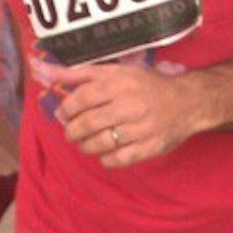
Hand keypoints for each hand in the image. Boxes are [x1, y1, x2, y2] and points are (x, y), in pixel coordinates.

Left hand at [54, 63, 199, 167]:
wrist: (187, 102)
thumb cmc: (146, 85)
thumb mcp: (115, 72)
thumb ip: (80, 74)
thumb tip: (46, 72)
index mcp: (120, 82)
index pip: (82, 98)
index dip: (66, 109)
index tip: (63, 113)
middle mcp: (130, 104)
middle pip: (88, 123)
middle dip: (72, 131)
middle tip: (71, 132)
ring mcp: (141, 127)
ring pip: (100, 143)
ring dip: (85, 146)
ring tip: (84, 143)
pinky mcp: (150, 146)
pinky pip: (118, 159)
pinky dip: (105, 159)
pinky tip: (104, 152)